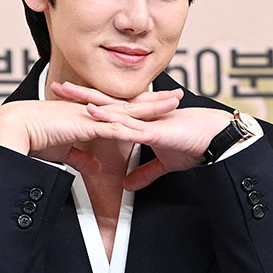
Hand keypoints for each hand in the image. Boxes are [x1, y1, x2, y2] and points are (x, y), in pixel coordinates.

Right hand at [0, 84, 181, 174]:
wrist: (13, 131)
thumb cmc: (32, 140)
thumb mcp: (64, 153)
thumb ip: (81, 158)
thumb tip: (95, 167)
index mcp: (88, 115)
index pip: (121, 109)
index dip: (142, 106)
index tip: (160, 103)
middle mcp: (92, 111)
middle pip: (131, 105)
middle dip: (155, 101)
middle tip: (177, 95)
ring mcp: (89, 116)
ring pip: (127, 111)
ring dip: (151, 109)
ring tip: (173, 105)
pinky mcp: (83, 125)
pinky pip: (112, 128)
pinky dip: (131, 128)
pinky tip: (148, 129)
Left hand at [52, 81, 232, 189]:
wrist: (215, 142)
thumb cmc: (196, 146)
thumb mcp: (165, 164)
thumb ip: (145, 173)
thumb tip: (129, 185)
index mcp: (143, 121)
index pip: (111, 110)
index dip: (90, 104)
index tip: (70, 101)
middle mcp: (141, 117)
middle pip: (105, 103)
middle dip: (81, 95)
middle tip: (57, 87)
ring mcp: (146, 121)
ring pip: (112, 109)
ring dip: (88, 101)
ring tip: (66, 93)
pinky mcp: (153, 130)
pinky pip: (127, 125)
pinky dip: (110, 119)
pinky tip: (94, 113)